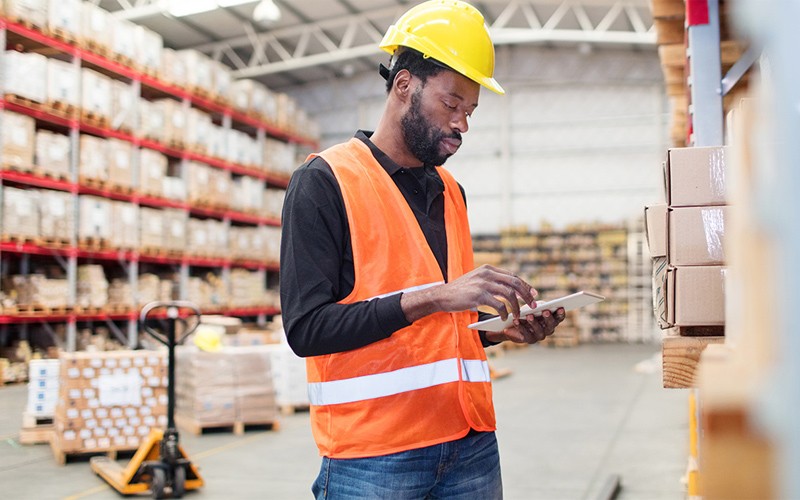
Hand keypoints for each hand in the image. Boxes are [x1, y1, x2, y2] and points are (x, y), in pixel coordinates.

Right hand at [401, 265, 537, 322]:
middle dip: (526, 295)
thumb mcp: (477, 281)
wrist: (442, 296)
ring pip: (509, 294)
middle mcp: (487, 273)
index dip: (525, 285)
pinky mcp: (478, 295)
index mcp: (488, 269)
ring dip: (516, 306)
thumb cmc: (460, 291)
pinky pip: (499, 305)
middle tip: (533, 306)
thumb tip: (512, 290)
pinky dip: (504, 312)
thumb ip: (492, 282)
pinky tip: (503, 318)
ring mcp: (483, 283)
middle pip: (515, 282)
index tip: (533, 294)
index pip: (513, 276)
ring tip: (517, 315)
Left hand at [486, 307, 565, 344]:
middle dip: (548, 318)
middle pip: (551, 325)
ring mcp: (539, 336)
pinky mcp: (529, 339)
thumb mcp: (533, 306)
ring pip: (539, 330)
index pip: (559, 318)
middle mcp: (548, 329)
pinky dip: (520, 326)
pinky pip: (526, 333)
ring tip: (529, 315)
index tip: (560, 308)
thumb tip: (541, 305)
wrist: (513, 325)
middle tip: (545, 311)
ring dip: (534, 322)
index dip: (560, 314)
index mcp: (552, 320)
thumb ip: (539, 305)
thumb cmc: (527, 312)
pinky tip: (516, 320)